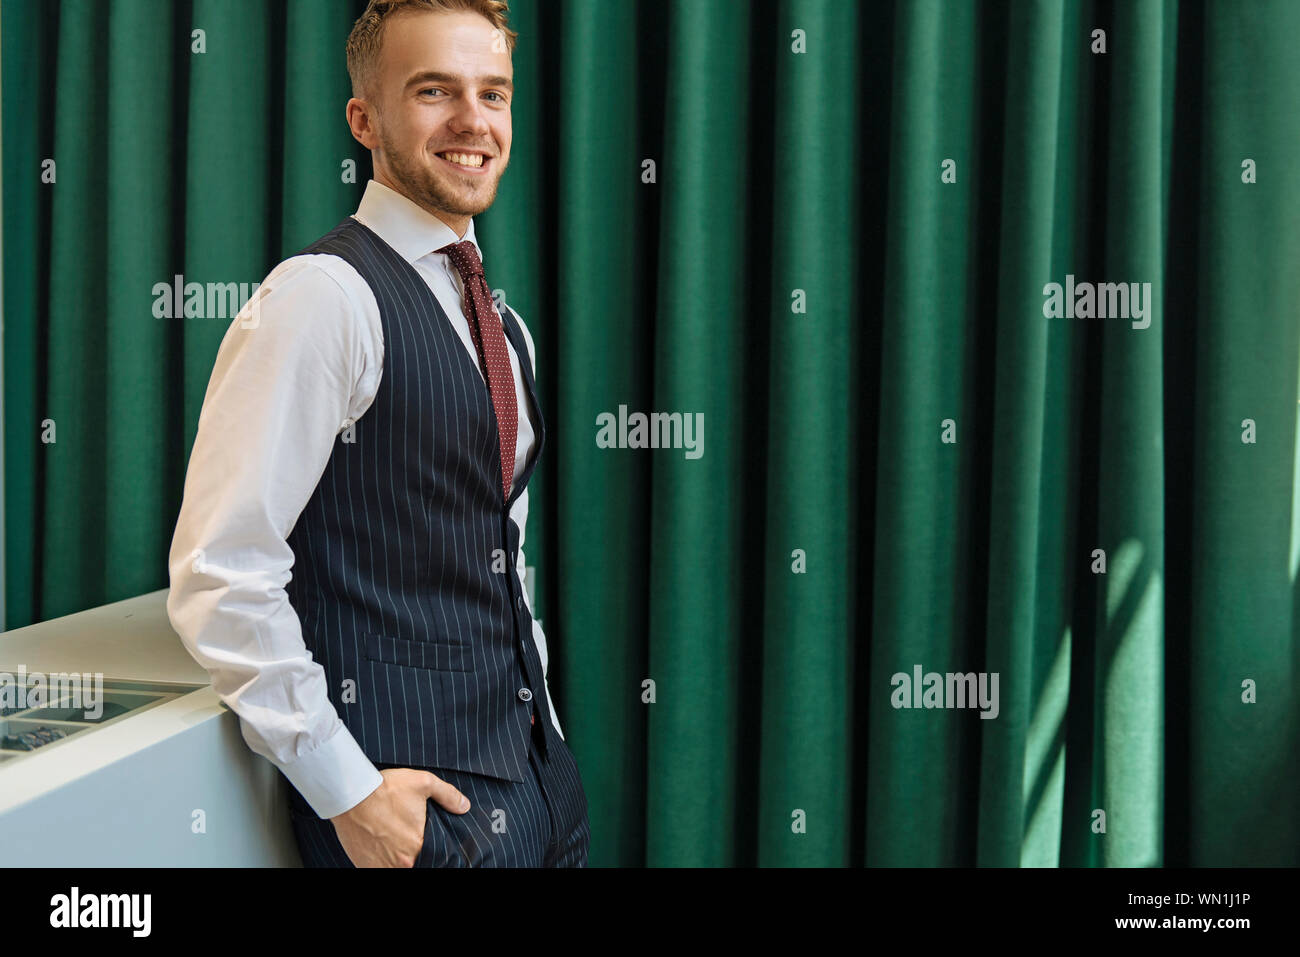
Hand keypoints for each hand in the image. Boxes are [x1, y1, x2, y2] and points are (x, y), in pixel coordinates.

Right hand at [329, 767, 469, 867]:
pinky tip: (380, 847)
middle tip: (404, 837)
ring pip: (395, 867)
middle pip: (414, 862)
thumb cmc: (386, 788)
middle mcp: (401, 862)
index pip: (432, 855)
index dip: (429, 848)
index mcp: (418, 845)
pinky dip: (381, 862)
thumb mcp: (423, 783)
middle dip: (412, 852)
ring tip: (391, 841)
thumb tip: (465, 806)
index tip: (422, 839)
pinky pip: (378, 869)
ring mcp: (381, 866)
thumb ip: (447, 795)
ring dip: (396, 858)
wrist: (351, 794)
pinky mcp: (364, 866)